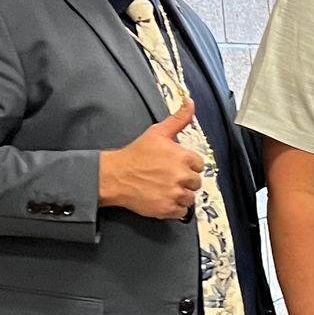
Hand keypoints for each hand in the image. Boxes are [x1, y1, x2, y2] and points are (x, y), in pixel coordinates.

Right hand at [98, 100, 203, 219]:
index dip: (187, 165)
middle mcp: (181, 176)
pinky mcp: (168, 209)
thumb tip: (190, 102)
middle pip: (196, 182)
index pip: (198, 164)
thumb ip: (178, 119)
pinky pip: (182, 212)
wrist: (115, 175)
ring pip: (190, 197)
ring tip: (164, 187)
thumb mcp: (158, 132)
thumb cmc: (135, 154)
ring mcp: (175, 194)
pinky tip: (163, 197)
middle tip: (167, 177)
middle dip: (184, 180)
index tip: (174, 165)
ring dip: (180, 194)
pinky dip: (174, 207)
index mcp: (183, 157)